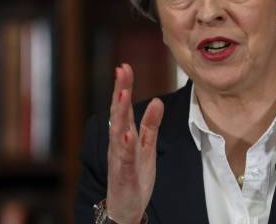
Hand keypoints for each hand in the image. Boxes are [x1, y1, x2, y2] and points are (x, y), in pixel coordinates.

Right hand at [107, 63, 163, 223]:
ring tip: (122, 95)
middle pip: (118, 113)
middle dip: (120, 92)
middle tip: (121, 71)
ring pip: (118, 132)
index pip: (124, 107)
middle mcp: (118, 143)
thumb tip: (157, 101)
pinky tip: (127, 134)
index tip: (124, 67)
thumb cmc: (134, 175)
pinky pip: (124, 158)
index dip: (124, 87)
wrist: (126, 207)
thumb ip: (151, 125)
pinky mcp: (123, 173)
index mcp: (124, 135)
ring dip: (120, 113)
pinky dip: (125, 146)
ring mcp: (119, 158)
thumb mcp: (147, 146)